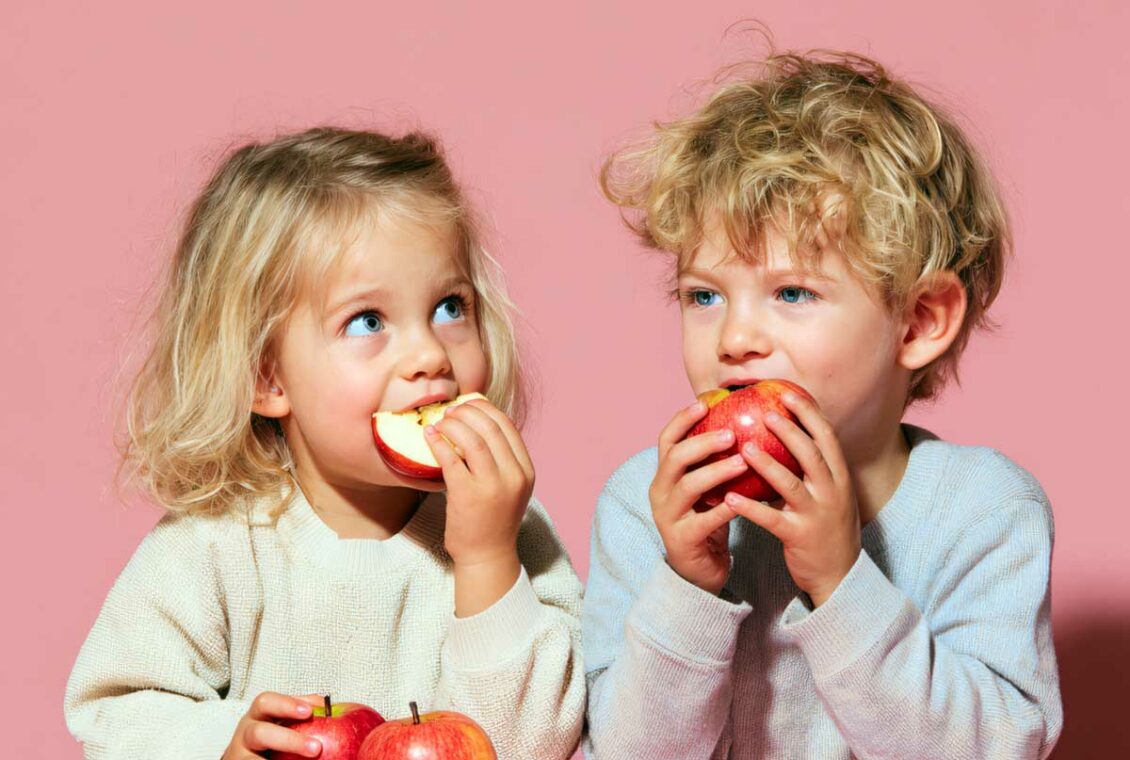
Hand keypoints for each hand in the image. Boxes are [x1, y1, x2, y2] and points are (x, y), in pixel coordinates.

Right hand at [222, 692, 323, 758]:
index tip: (309, 711)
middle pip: (259, 733)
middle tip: (316, 748)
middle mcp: (246, 733)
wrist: (252, 755)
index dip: (287, 705)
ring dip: (282, 754)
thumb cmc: (275, 737)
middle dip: (289, 740)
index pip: (266, 702)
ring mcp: (241, 754)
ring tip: (310, 755)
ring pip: (253, 758)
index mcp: (259, 714)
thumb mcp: (286, 721)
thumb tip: (329, 708)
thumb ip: (304, 715)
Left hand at [425, 398, 532, 614]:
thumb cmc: (493, 518)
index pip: (508, 426)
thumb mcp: (510, 486)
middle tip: (451, 410)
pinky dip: (439, 442)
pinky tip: (429, 436)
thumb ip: (502, 459)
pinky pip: (451, 458)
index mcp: (526, 470)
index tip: (469, 404)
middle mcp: (514, 476)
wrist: (487, 555)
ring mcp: (492, 486)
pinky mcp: (467, 495)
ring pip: (473, 440)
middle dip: (468, 413)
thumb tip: (477, 423)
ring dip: (453, 424)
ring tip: (440, 422)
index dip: (486, 409)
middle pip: (491, 428)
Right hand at [649, 400, 746, 595]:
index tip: (705, 402)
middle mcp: (660, 492)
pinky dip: (722, 509)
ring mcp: (668, 516)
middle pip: (675, 458)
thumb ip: (715, 461)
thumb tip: (743, 422)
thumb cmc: (708, 520)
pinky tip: (741, 501)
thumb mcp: (707, 488)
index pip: (667, 439)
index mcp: (665, 475)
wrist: (699, 571)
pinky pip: (703, 521)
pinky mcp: (681, 540)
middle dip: (702, 442)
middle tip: (731, 432)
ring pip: (688, 487)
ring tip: (742, 462)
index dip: (683, 419)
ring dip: (715, 471)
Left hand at [722, 391, 859, 606]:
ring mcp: (818, 515)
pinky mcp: (800, 537)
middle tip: (764, 413)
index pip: (826, 437)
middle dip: (789, 430)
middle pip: (811, 453)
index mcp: (839, 476)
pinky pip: (772, 519)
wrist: (840, 576)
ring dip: (766, 464)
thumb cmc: (825, 528)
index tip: (787, 393)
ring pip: (790, 484)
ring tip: (744, 449)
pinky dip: (750, 508)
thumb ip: (809, 468)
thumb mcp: (827, 493)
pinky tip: (728, 498)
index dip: (808, 413)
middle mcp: (832, 491)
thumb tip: (783, 435)